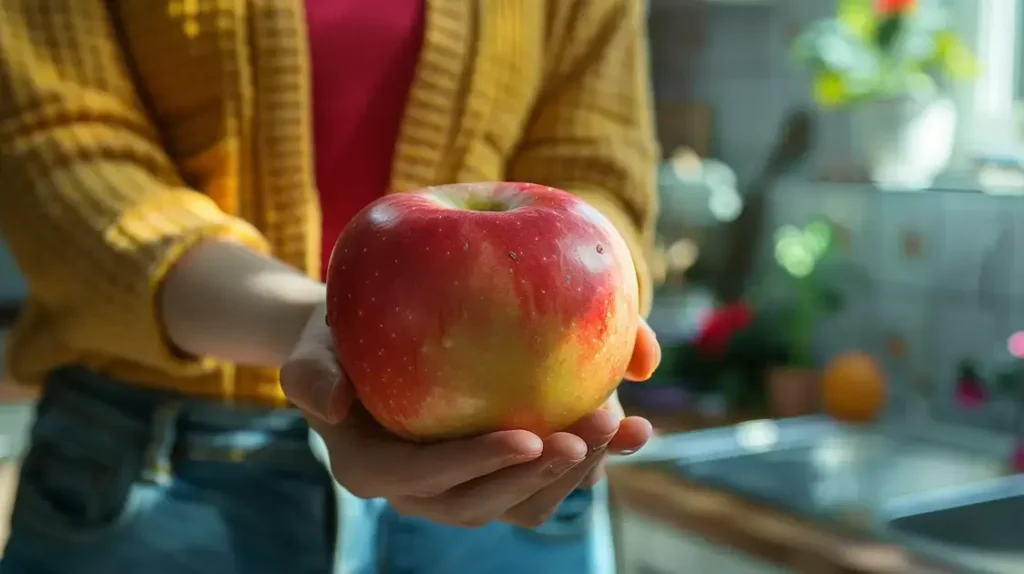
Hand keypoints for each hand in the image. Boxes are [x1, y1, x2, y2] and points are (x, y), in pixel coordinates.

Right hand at [280, 305, 659, 527]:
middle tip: (591, 428)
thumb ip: (308, 370)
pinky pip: (549, 475)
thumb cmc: (337, 338)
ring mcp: (468, 485)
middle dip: (542, 473)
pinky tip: (640, 426)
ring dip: (578, 470)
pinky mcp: (505, 469)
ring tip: (624, 424)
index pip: (426, 477)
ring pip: (527, 501)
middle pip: (486, 502)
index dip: (477, 465)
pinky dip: (595, 456)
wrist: (362, 344)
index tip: (527, 435)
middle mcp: (423, 491)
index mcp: (373, 468)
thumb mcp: (310, 344)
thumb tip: (329, 403)